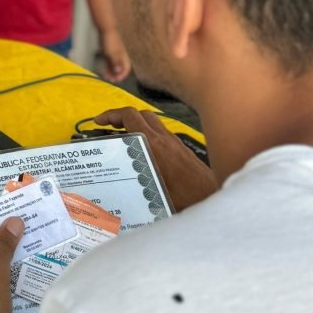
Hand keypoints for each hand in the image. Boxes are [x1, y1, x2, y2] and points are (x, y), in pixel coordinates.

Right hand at [92, 107, 218, 211]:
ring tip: (124, 135)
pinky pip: (162, 132)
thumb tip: (112, 193)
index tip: (99, 120)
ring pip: (153, 121)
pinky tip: (145, 149)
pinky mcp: (183, 148)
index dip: (112, 114)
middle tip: (109, 125)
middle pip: (141, 113)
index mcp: (154, 145)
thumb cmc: (186, 199)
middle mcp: (165, 139)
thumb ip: (132, 187)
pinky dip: (149, 133)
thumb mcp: (151, 194)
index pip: (130, 116)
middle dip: (122, 115)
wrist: (214, 198)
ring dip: (137, 123)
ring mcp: (175, 142)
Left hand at [98, 27, 130, 82]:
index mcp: (123, 56)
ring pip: (115, 66)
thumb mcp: (112, 53)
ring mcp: (115, 54)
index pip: (126, 69)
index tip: (116, 80)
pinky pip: (110, 62)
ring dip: (111, 72)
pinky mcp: (110, 52)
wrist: (106, 29)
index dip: (122, 75)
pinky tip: (104, 71)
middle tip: (110, 80)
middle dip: (116, 75)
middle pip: (120, 68)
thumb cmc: (110, 40)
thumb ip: (116, 62)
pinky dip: (108, 67)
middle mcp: (121, 56)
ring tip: (106, 77)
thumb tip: (119, 72)